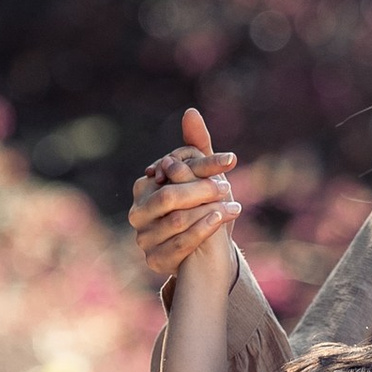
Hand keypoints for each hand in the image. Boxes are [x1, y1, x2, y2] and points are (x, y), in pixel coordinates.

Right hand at [129, 105, 239, 285]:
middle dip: (202, 190)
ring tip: (234, 206)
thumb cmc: (199, 206)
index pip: (173, 170)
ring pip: (177, 221)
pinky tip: (221, 222)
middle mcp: (137, 212)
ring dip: (209, 212)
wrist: (201, 252)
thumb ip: (195, 147)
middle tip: (228, 187)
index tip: (231, 160)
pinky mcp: (154, 259)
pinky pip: (179, 245)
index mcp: (144, 187)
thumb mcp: (200, 176)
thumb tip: (191, 111)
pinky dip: (203, 231)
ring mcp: (143, 237)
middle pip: (171, 197)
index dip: (203, 165)